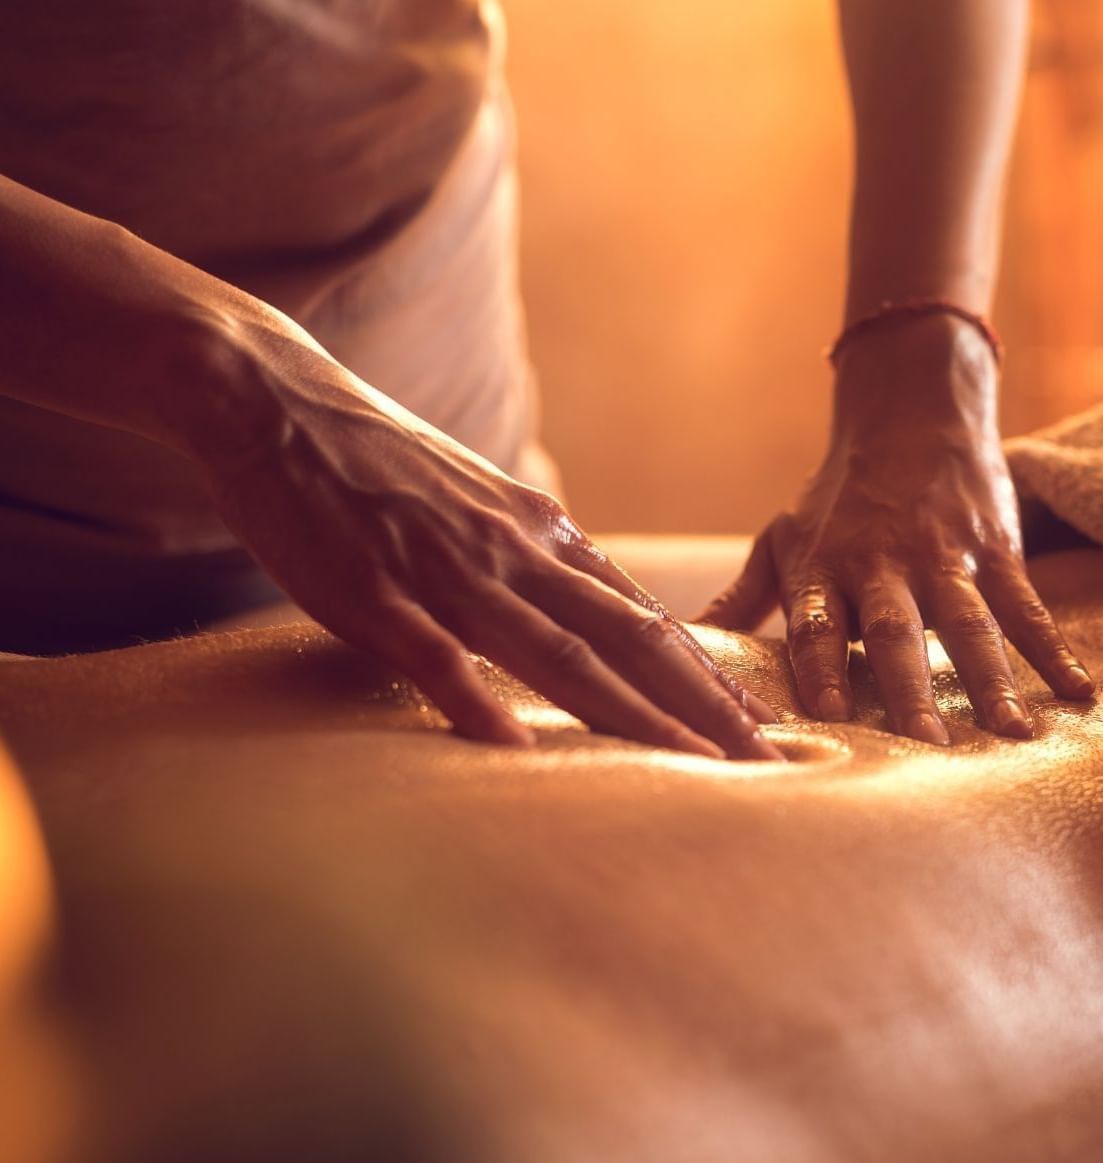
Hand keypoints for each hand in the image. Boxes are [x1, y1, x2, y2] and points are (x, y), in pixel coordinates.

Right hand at [191, 308, 780, 757]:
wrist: (278, 398)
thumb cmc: (381, 466)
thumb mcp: (482, 508)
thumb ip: (534, 566)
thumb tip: (584, 618)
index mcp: (545, 537)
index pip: (646, 618)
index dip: (708, 674)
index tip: (759, 722)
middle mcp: (518, 553)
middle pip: (632, 640)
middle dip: (704, 705)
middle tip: (765, 758)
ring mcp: (450, 572)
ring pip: (560, 655)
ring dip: (633, 714)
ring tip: (692, 764)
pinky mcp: (376, 591)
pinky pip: (435, 655)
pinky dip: (477, 702)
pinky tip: (514, 751)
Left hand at [700, 314, 1092, 742]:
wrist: (911, 413)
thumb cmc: (836, 495)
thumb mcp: (780, 538)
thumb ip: (738, 601)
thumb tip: (672, 647)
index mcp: (824, 569)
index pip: (817, 625)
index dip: (820, 668)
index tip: (825, 719)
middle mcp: (882, 565)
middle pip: (895, 632)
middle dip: (909, 690)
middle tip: (926, 749)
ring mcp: (944, 557)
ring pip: (969, 624)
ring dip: (990, 679)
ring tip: (1010, 735)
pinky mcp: (994, 549)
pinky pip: (1027, 606)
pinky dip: (1052, 650)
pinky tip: (1076, 693)